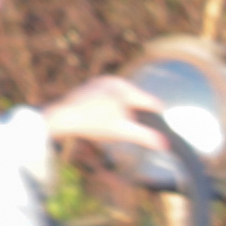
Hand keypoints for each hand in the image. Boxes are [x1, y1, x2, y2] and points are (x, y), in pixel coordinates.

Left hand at [40, 72, 179, 176]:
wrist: (61, 118)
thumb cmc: (92, 124)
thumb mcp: (122, 132)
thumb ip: (145, 137)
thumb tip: (165, 144)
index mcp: (126, 88)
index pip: (151, 102)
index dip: (158, 116)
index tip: (162, 126)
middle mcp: (115, 81)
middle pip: (137, 99)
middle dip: (139, 113)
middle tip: (140, 129)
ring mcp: (101, 82)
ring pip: (122, 97)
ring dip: (125, 110)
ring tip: (121, 125)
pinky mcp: (90, 87)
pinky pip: (109, 96)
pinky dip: (112, 106)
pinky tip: (105, 119)